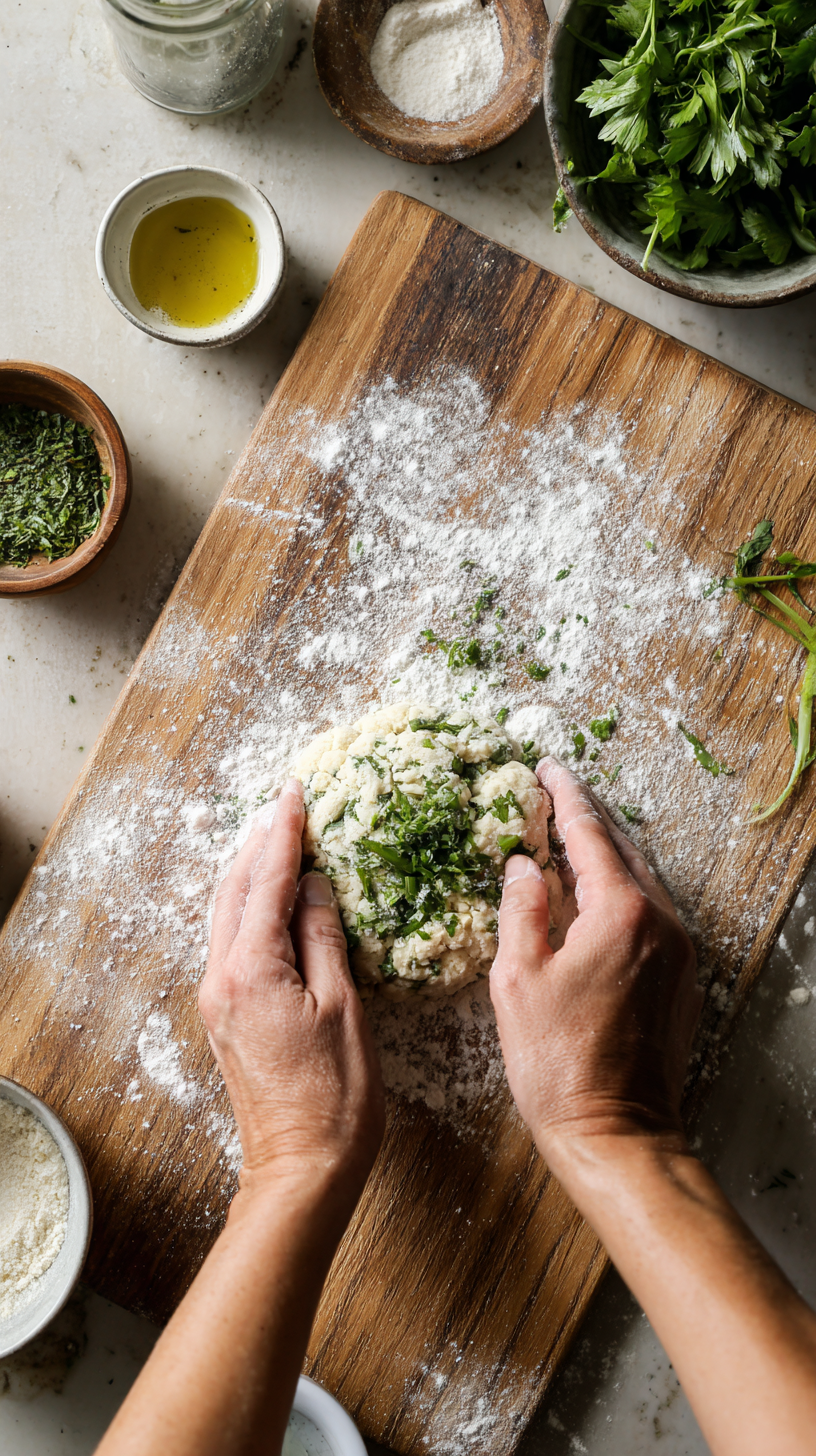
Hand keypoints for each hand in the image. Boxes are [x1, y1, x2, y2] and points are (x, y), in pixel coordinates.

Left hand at [199, 779, 384, 1206]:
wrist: (301, 1168)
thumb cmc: (334, 1097)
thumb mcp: (343, 1007)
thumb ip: (323, 938)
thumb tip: (313, 885)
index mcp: (251, 970)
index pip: (265, 882)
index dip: (283, 834)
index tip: (295, 794)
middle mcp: (221, 979)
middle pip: (233, 891)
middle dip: (258, 844)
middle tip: (284, 805)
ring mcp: (218, 999)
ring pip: (226, 916)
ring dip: (249, 873)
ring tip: (274, 838)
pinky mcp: (226, 1016)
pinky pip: (231, 943)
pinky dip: (248, 908)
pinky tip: (268, 900)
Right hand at [490, 758, 701, 1182]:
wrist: (619, 1133)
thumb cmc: (559, 1065)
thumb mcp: (517, 980)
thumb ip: (521, 910)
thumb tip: (522, 866)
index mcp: (621, 914)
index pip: (590, 835)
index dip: (564, 797)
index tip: (546, 769)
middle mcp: (661, 923)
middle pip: (625, 848)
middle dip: (589, 817)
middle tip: (556, 792)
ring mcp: (678, 951)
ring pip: (644, 879)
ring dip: (609, 852)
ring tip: (573, 836)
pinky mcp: (681, 978)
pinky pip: (654, 912)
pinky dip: (624, 889)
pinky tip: (598, 895)